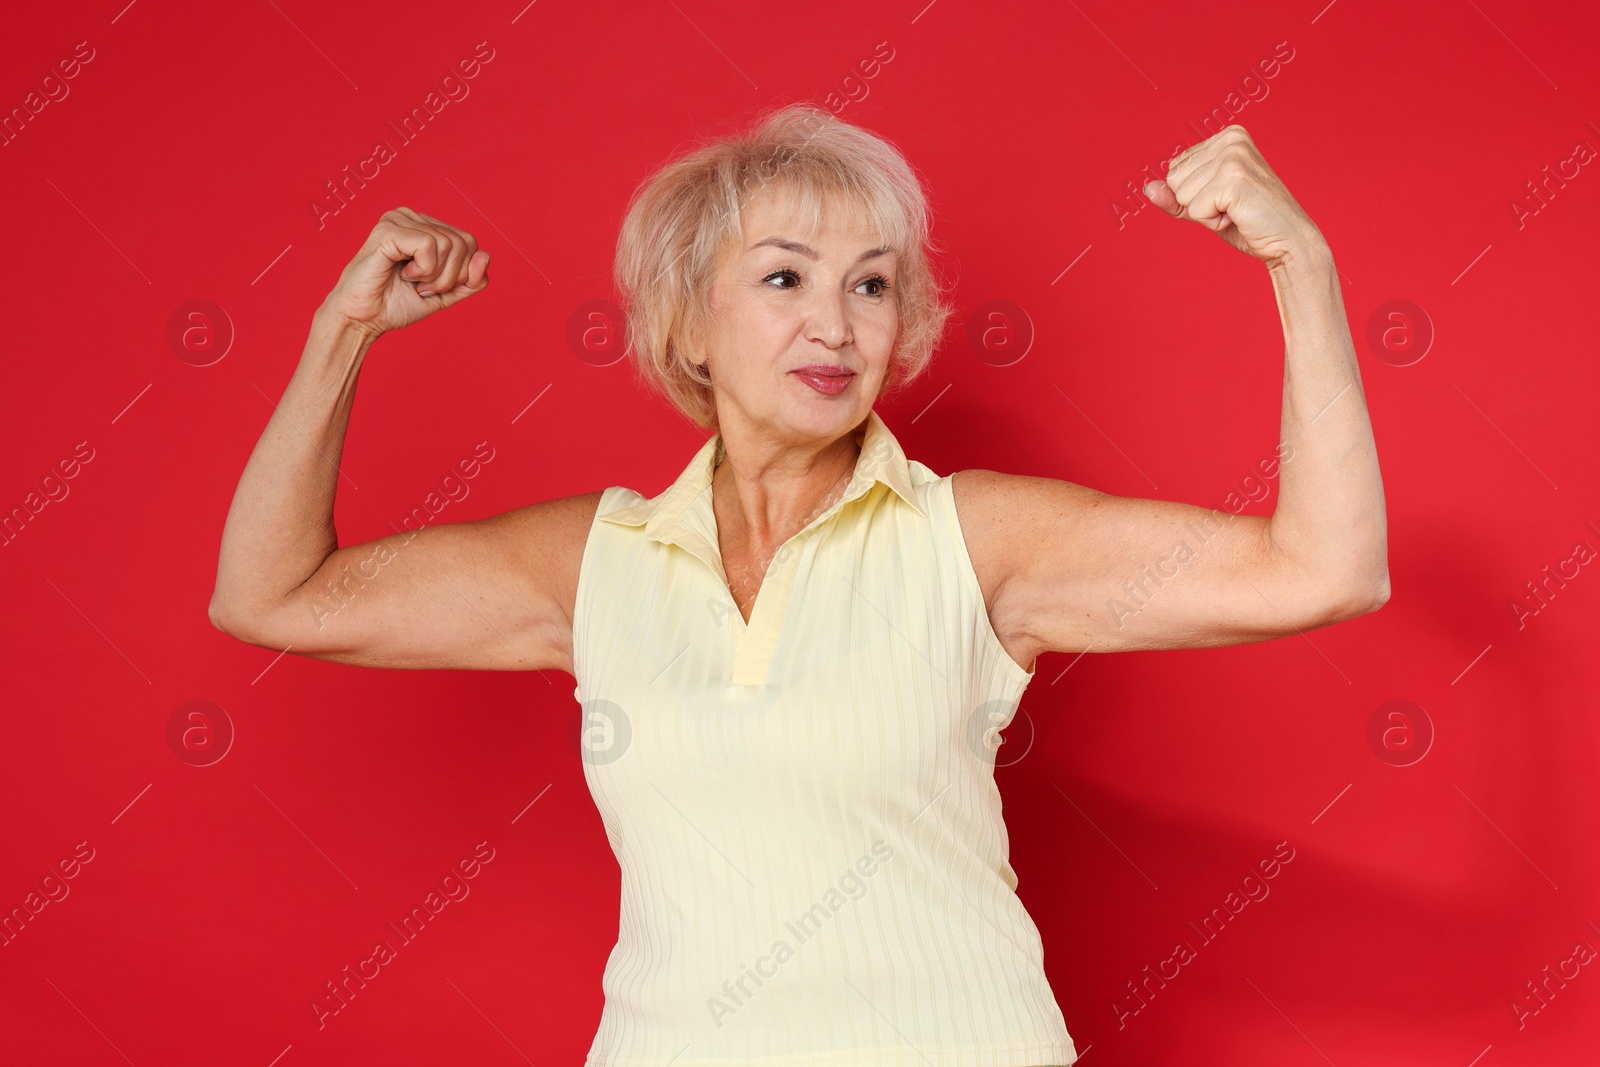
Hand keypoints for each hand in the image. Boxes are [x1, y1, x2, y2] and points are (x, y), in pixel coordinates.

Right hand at [320, 207, 489, 336]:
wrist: (364, 319)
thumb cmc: (396, 305)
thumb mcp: (445, 295)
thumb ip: (471, 280)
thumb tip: (486, 256)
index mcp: (426, 227)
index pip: (470, 243)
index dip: (462, 273)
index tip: (432, 286)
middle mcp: (413, 217)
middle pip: (464, 242)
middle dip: (449, 277)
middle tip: (422, 287)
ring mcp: (399, 219)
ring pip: (449, 244)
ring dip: (435, 276)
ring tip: (411, 281)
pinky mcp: (388, 229)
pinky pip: (429, 245)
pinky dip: (423, 269)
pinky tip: (403, 274)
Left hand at [1142, 126, 1326, 270]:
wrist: (1288, 241)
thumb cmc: (1248, 222)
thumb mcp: (1204, 206)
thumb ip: (1175, 197)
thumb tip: (1147, 188)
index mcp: (1227, 136)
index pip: (1175, 168)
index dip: (1194, 194)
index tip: (1226, 198)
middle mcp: (1231, 139)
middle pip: (1175, 179)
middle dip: (1197, 204)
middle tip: (1232, 207)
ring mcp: (1234, 156)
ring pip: (1182, 195)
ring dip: (1206, 213)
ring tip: (1236, 211)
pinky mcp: (1234, 179)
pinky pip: (1195, 210)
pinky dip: (1212, 222)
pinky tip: (1238, 216)